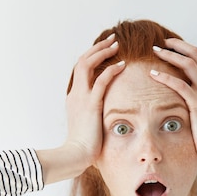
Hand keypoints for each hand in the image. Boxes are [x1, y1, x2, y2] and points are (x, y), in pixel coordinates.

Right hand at [64, 34, 124, 167]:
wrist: (76, 155)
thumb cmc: (84, 146)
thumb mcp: (88, 126)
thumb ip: (94, 116)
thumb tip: (105, 118)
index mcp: (74, 98)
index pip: (81, 70)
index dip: (92, 57)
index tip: (105, 51)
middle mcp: (76, 94)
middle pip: (82, 61)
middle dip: (97, 48)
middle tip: (112, 40)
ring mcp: (81, 97)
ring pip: (87, 64)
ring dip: (102, 52)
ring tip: (116, 44)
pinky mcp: (91, 104)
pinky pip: (101, 81)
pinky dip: (111, 70)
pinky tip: (122, 65)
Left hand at [150, 38, 196, 160]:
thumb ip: (194, 98)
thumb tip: (179, 94)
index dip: (184, 48)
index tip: (169, 45)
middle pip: (195, 54)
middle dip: (177, 45)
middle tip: (161, 43)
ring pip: (188, 64)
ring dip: (170, 55)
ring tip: (155, 52)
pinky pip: (180, 84)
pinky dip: (165, 77)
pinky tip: (153, 74)